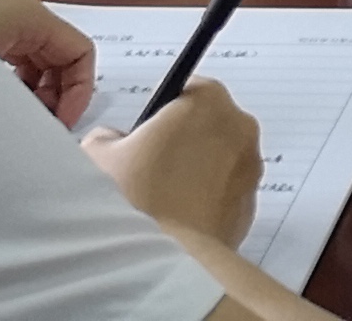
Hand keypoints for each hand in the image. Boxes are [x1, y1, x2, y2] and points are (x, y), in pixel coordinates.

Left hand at [0, 0, 95, 123]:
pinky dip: (17, 87)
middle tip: (38, 130)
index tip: (59, 126)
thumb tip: (40, 127)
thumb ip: (24, 97)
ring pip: (38, 64)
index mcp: (33, 16)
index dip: (79, 92)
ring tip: (17, 123)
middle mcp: (22, 17)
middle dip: (58, 97)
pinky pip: (15, 63)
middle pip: (62, 59)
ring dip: (37, 95)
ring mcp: (0, 25)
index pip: (81, 53)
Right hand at [84, 77, 261, 246]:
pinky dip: (208, 202)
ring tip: (162, 201)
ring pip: (220, 161)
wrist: (165, 258)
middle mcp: (239, 126)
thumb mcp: (99, 155)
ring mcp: (251, 168)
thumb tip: (113, 141)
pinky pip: (227, 195)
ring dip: (198, 173)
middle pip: (207, 125)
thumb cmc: (136, 199)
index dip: (161, 116)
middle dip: (183, 144)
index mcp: (207, 100)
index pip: (185, 92)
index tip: (146, 138)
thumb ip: (107, 136)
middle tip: (150, 172)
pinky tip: (179, 220)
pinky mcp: (252, 205)